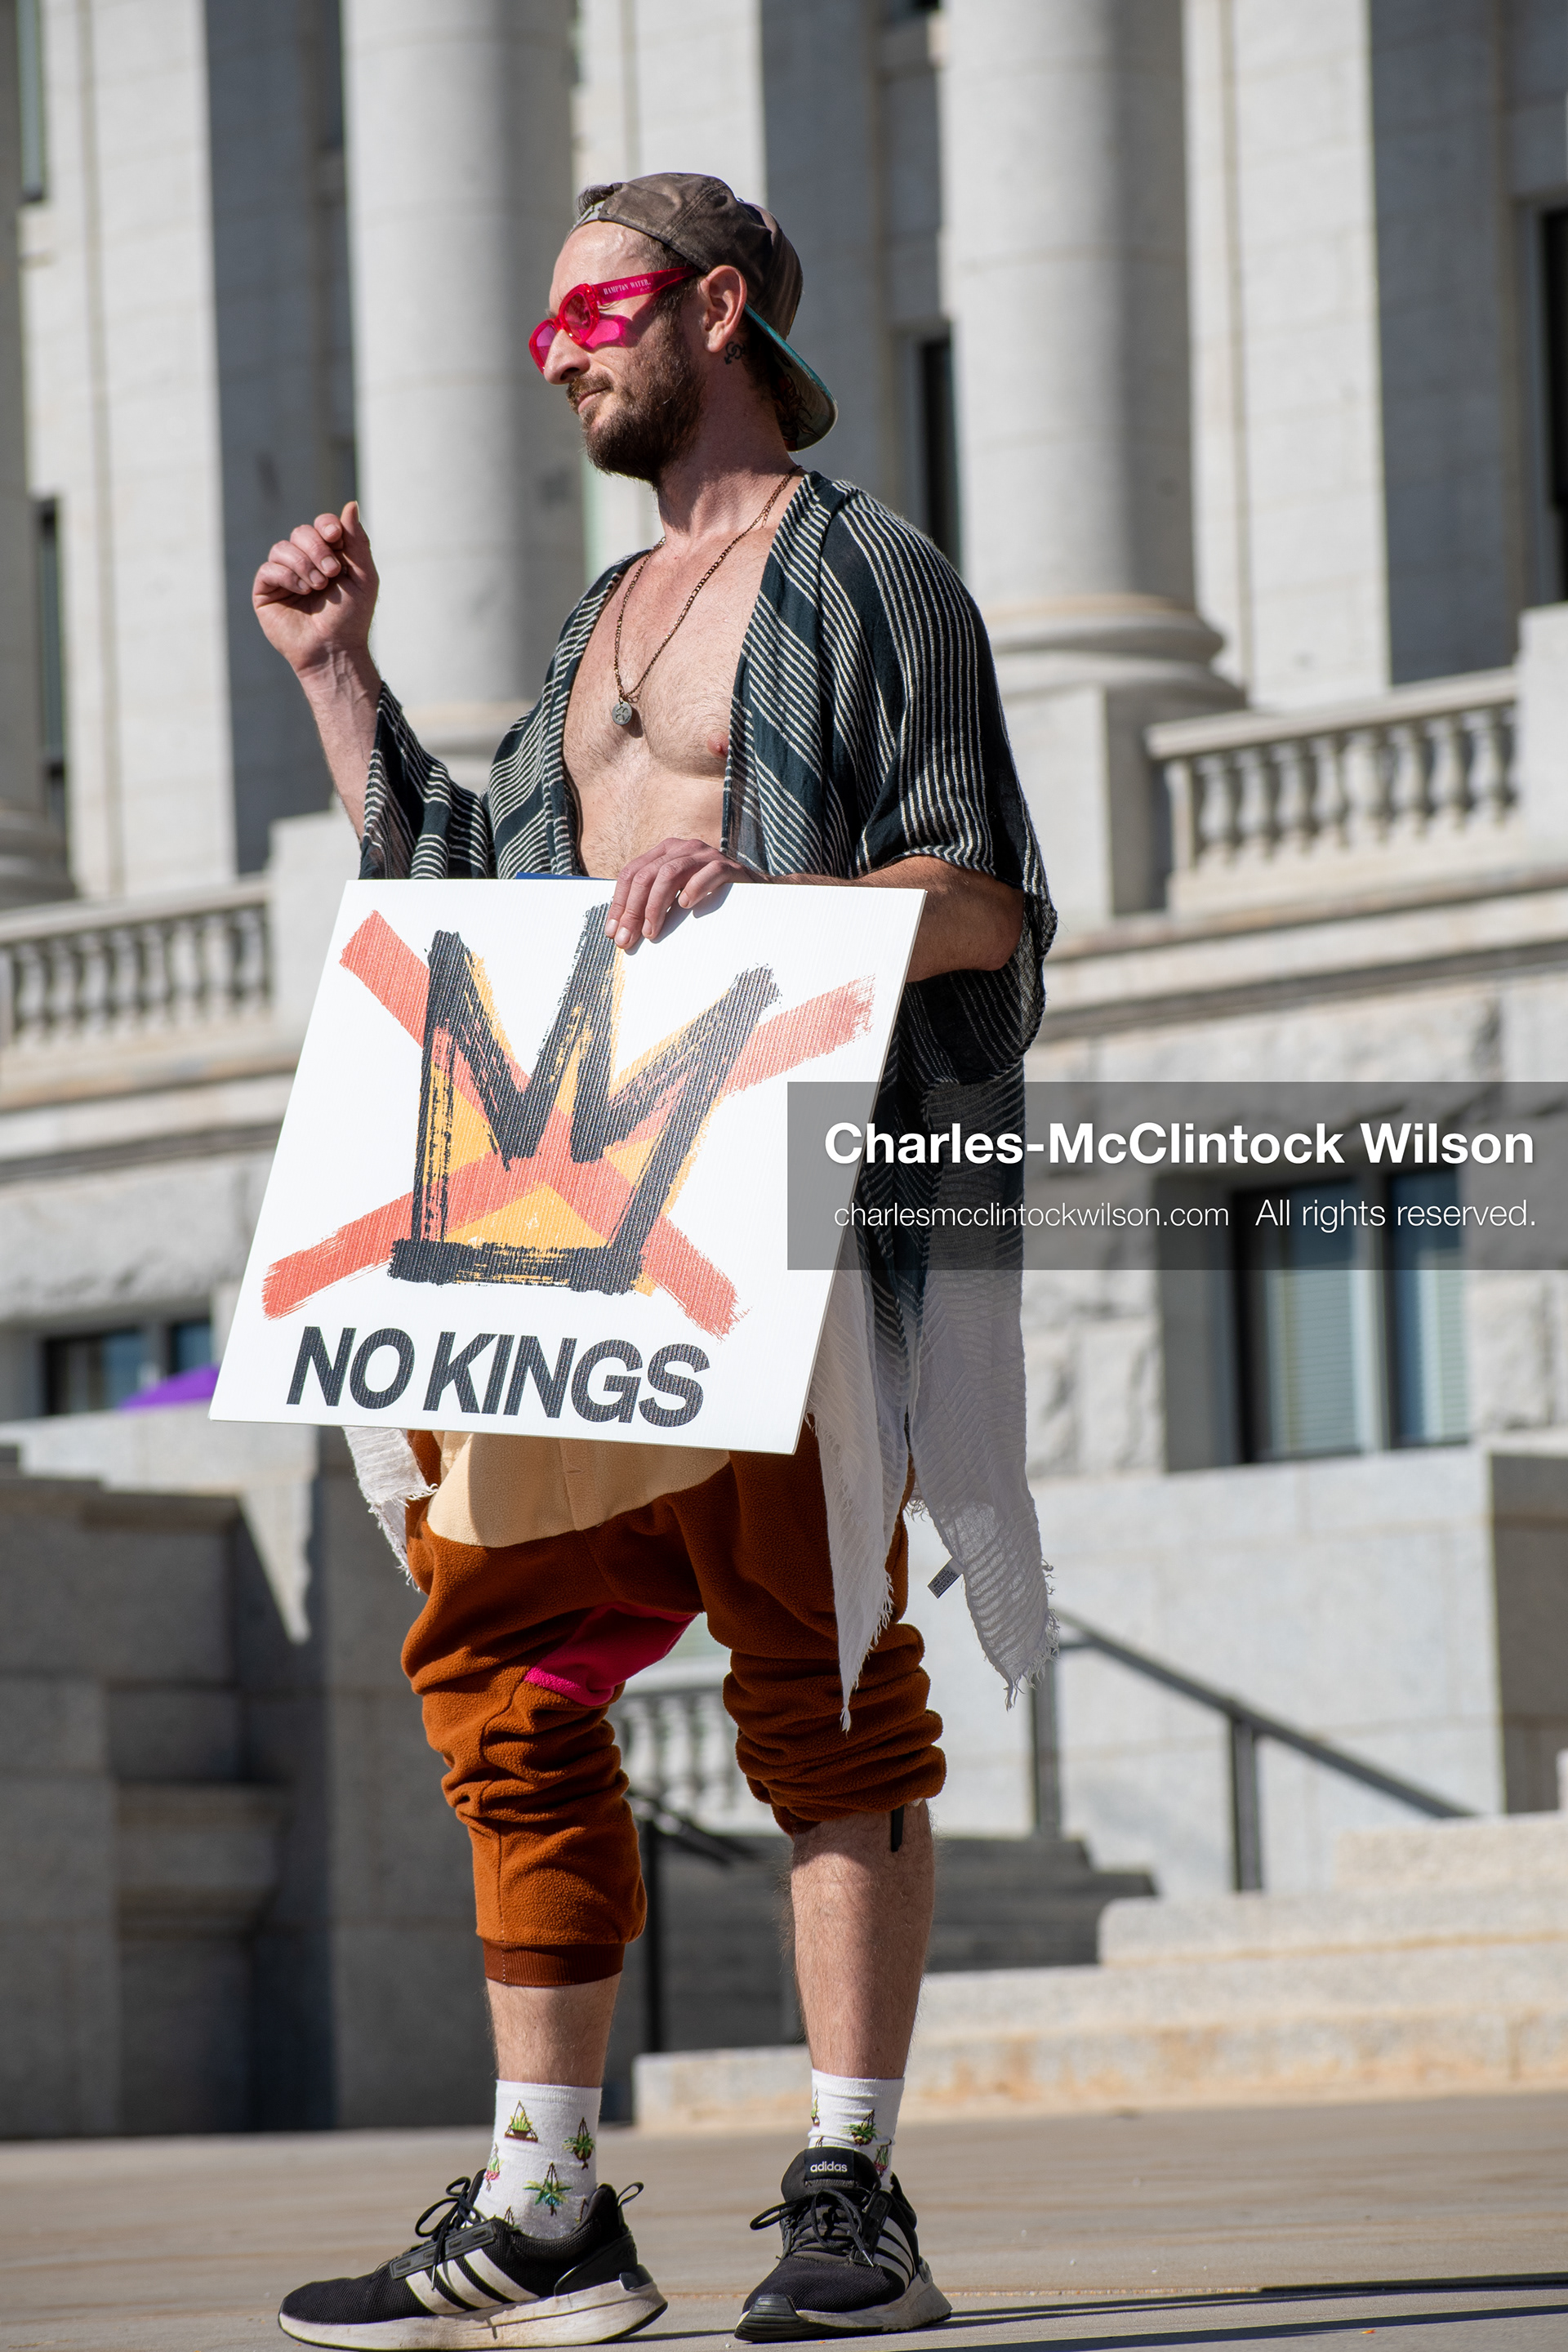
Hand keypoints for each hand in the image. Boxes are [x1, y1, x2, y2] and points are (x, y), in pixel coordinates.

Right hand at [252, 503, 378, 677]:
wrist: (335, 649)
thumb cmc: (351, 617)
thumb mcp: (363, 576)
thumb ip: (357, 541)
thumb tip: (351, 504)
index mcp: (328, 556)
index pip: (321, 525)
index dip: (326, 525)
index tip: (336, 537)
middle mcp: (304, 562)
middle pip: (301, 532)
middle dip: (317, 548)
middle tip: (332, 573)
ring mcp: (284, 576)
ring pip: (283, 548)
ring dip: (303, 564)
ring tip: (318, 587)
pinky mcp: (266, 591)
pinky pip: (268, 568)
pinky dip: (287, 575)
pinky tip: (302, 591)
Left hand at [605, 838, 749, 946]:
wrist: (752, 894)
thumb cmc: (708, 899)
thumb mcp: (675, 897)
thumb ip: (652, 905)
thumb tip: (621, 933)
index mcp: (665, 852)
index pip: (631, 873)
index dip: (619, 903)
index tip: (613, 932)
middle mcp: (682, 848)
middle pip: (647, 875)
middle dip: (633, 910)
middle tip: (628, 939)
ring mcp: (705, 855)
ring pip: (670, 874)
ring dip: (656, 906)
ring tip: (652, 931)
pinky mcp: (727, 866)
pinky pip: (707, 873)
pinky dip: (694, 889)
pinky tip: (686, 906)